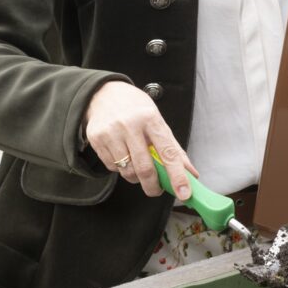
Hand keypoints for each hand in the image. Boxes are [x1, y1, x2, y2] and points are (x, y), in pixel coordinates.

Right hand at [83, 81, 197, 199]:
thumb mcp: (158, 121)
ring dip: (136, 177)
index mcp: (151, 119)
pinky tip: (123, 155)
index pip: (168, 153)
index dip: (177, 176)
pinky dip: (121, 169)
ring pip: (127, 171)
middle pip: (144, 168)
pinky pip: (112, 167)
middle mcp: (130, 125)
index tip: (184, 194)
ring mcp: (111, 133)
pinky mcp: (96, 140)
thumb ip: (173, 148)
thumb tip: (191, 173)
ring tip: (138, 166)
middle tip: (157, 190)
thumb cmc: (137, 109)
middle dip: (153, 186)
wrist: (104, 94)